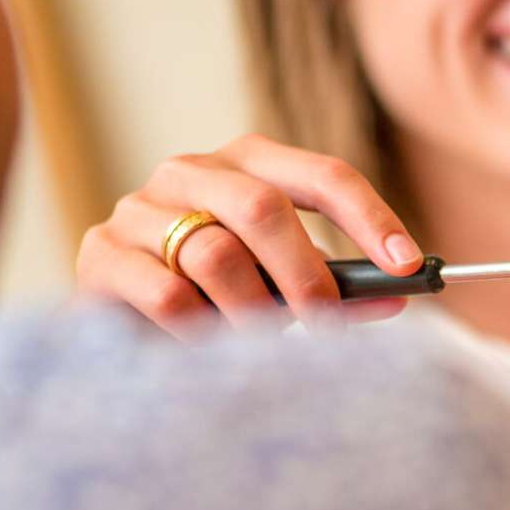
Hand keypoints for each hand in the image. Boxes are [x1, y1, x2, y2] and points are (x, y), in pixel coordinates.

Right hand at [75, 134, 424, 339]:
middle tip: (327, 324)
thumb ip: (334, 285)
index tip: (408, 267)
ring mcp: (140, 208)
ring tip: (258, 343)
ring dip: (251, 311)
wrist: (118, 324)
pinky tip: (205, 347)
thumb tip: (397, 297)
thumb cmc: (216, 296)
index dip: (370, 219)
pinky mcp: (101, 253)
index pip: (322, 175)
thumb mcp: (279, 282)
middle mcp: (192, 171)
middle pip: (263, 207)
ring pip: (216, 254)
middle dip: (306, 275)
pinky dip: (200, 331)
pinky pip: (168, 295)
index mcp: (248, 163)